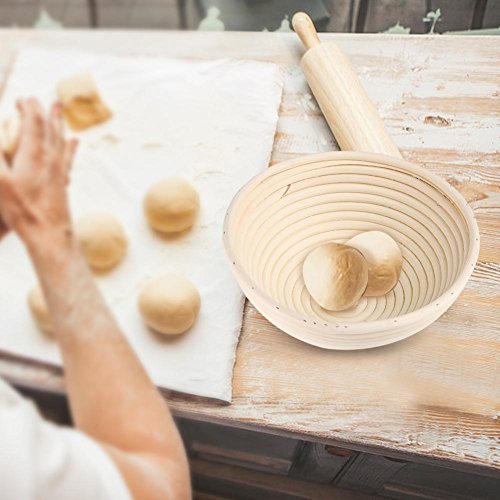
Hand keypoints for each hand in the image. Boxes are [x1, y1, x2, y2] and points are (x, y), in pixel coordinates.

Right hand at [0, 98, 76, 247]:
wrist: (50, 233)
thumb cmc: (23, 210)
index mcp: (35, 153)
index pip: (34, 121)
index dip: (28, 107)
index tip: (22, 99)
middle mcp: (52, 158)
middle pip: (50, 127)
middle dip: (44, 111)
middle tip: (41, 100)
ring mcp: (60, 169)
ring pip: (61, 139)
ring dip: (58, 123)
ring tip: (59, 111)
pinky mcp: (64, 180)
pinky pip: (68, 157)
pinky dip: (69, 145)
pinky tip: (73, 142)